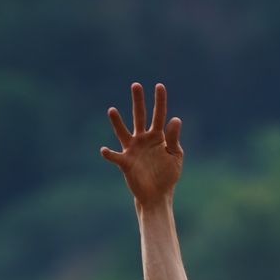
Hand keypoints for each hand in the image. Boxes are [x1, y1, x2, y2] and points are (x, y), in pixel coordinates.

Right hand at [101, 81, 182, 205]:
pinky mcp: (126, 163)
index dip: (159, 101)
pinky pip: (116, 157)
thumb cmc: (167, 175)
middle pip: (140, 116)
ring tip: (112, 110)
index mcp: (157, 136)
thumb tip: (175, 119)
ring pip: (123, 132)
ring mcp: (133, 149)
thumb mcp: (175, 156)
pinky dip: (109, 154)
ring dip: (117, 122)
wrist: (158, 195)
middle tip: (136, 85)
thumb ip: (174, 139)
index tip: (159, 86)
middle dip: (138, 101)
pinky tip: (104, 150)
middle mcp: (143, 139)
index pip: (159, 115)